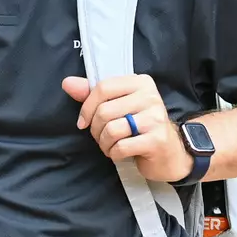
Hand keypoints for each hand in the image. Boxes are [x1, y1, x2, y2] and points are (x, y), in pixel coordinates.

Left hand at [61, 75, 193, 182]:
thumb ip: (94, 94)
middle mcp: (150, 96)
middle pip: (104, 111)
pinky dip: (114, 153)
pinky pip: (121, 146)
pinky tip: (119, 153)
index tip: (83, 122)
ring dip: (104, 143)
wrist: (169, 153)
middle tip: (101, 137)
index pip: (103, 87)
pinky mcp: (157, 140)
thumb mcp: (119, 106)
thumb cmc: (140, 128)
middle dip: (95, 130)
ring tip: (110, 146)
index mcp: (140, 82)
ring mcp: (155, 118)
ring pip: (111, 129)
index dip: (87, 107)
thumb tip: (67, 83)